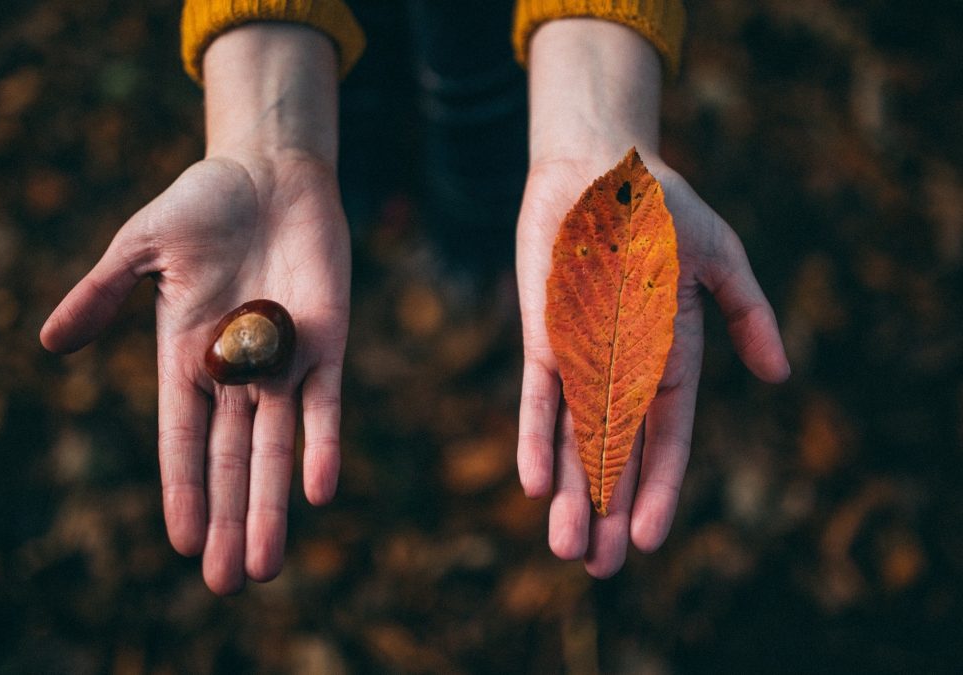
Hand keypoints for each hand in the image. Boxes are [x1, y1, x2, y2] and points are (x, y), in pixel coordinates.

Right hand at [40, 26, 348, 593]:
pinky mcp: (326, 343)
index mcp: (187, 357)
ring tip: (263, 565)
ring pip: (277, 448)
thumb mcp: (140, 248)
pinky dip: (322, 445)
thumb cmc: (201, 205)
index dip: (182, 490)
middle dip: (228, 519)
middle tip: (225, 582)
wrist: (268, 173)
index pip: (183, 439)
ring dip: (270, 505)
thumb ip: (101, 294)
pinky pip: (326, 403)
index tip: (180, 543)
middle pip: (231, 460)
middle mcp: (237, 373)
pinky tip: (316, 492)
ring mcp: (284, 362)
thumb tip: (49, 343)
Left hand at [516, 20, 789, 576]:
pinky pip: (538, 395)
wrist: (600, 165)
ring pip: (574, 437)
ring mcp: (579, 355)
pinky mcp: (542, 336)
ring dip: (570, 491)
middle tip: (600, 568)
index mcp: (670, 357)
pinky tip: (533, 483)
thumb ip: (749, 314)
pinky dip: (535, 436)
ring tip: (566, 547)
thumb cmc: (663, 208)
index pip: (666, 437)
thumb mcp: (721, 259)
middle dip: (608, 509)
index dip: (659, 487)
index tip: (650, 538)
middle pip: (615, 453)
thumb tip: (781, 375)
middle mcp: (621, 368)